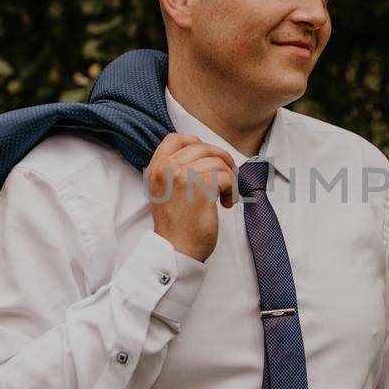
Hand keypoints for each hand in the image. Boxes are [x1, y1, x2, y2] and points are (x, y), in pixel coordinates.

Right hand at [145, 133, 235, 261]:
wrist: (175, 250)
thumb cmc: (175, 225)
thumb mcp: (164, 191)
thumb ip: (175, 171)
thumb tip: (205, 156)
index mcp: (156, 168)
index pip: (175, 138)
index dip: (197, 143)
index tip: (208, 158)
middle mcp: (167, 169)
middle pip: (202, 147)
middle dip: (221, 159)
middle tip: (228, 175)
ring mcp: (182, 177)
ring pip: (217, 162)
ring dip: (228, 178)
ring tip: (225, 195)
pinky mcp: (200, 189)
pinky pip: (226, 177)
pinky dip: (232, 190)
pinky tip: (226, 203)